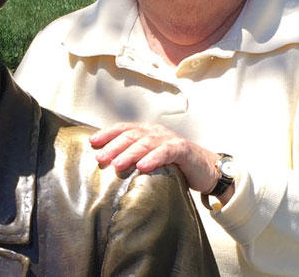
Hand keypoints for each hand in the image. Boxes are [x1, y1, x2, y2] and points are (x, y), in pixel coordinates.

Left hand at [90, 122, 222, 195]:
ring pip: (146, 142)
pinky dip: (153, 158)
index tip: (92, 142)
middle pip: (131, 135)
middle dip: (113, 145)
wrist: (206, 170)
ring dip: (129, 153)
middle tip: (100, 158)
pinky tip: (142, 167)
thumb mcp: (151, 160)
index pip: (124, 128)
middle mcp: (156, 132)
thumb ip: (134, 160)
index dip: (107, 133)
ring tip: (117, 164)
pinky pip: (165, 152)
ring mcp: (169, 139)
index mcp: (147, 132)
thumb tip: (108, 168)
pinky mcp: (182, 149)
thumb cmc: (175, 166)